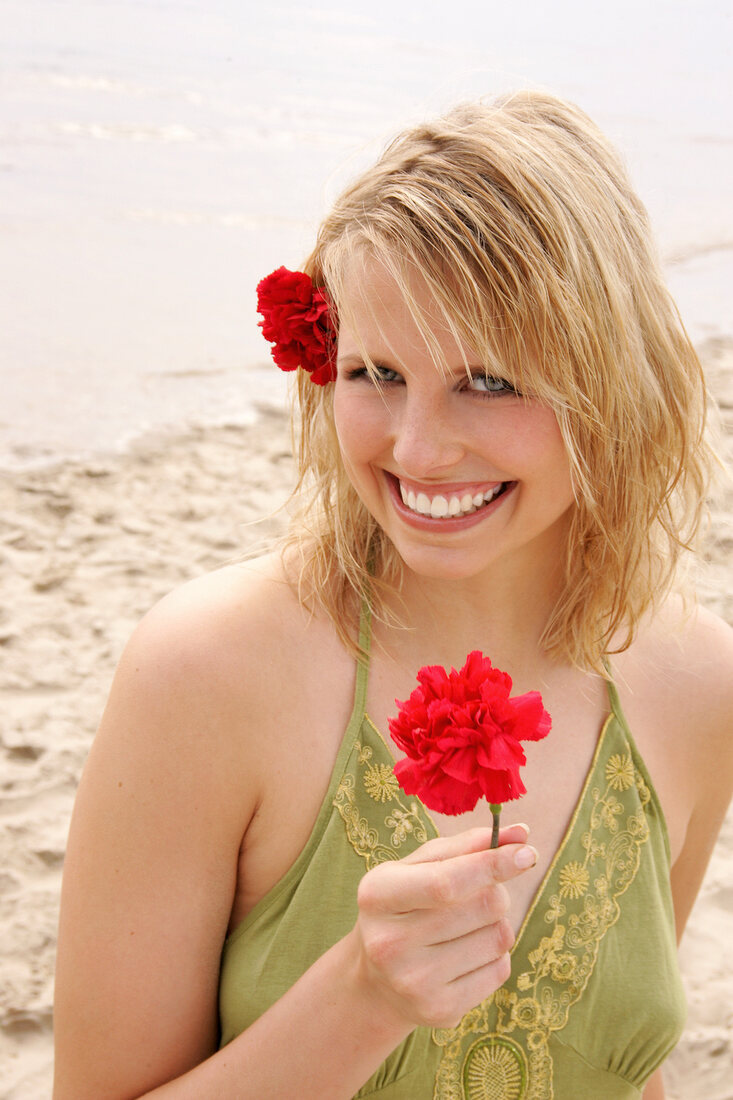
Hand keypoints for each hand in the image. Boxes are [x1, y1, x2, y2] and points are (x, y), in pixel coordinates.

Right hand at [353, 824, 534, 1030]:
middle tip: (480, 893)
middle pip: (483, 906)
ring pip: (497, 937)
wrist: (377, 979)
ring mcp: (413, 982)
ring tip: (468, 926)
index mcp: (378, 895)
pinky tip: (468, 954)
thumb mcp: (420, 867)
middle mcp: (389, 943)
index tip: (527, 852)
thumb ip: (467, 846)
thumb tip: (521, 834)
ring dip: (497, 924)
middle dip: (496, 891)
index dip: (492, 865)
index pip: (446, 882)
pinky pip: (500, 971)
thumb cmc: (406, 905)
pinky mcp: (439, 1011)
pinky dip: (496, 955)